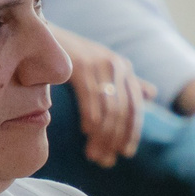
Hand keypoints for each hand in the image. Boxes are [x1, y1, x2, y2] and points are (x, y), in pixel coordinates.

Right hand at [54, 30, 151, 165]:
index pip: (135, 107)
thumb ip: (127, 81)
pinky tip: (86, 132)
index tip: (125, 153)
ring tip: (93, 154)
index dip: (132, 132)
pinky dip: (90, 118)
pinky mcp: (80, 65)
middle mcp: (116, 66)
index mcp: (124, 68)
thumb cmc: (71, 55)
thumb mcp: (103, 67)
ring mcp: (99, 64)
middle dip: (115, 140)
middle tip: (104, 160)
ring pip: (108, 109)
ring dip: (101, 136)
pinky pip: (90, 99)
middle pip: (122, 112)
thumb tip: (152, 93)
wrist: (42, 35)